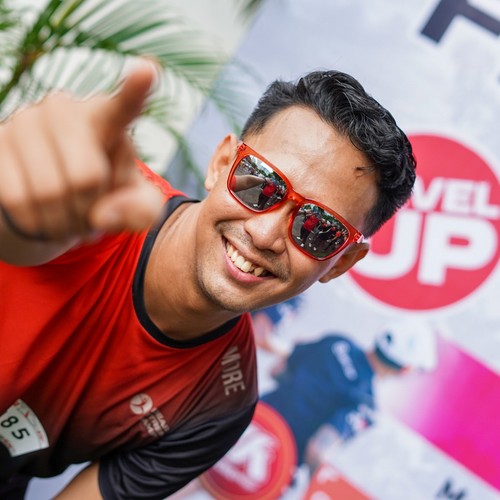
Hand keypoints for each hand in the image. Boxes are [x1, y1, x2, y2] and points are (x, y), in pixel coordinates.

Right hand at [0, 63, 163, 240]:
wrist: (54, 200)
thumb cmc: (104, 194)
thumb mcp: (134, 206)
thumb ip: (141, 211)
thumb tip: (104, 216)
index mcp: (108, 119)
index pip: (125, 106)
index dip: (135, 90)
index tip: (149, 71)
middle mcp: (65, 109)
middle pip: (86, 177)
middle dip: (90, 210)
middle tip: (91, 217)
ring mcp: (25, 120)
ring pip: (49, 192)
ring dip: (63, 223)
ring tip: (69, 219)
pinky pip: (18, 198)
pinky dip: (36, 223)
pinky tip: (43, 219)